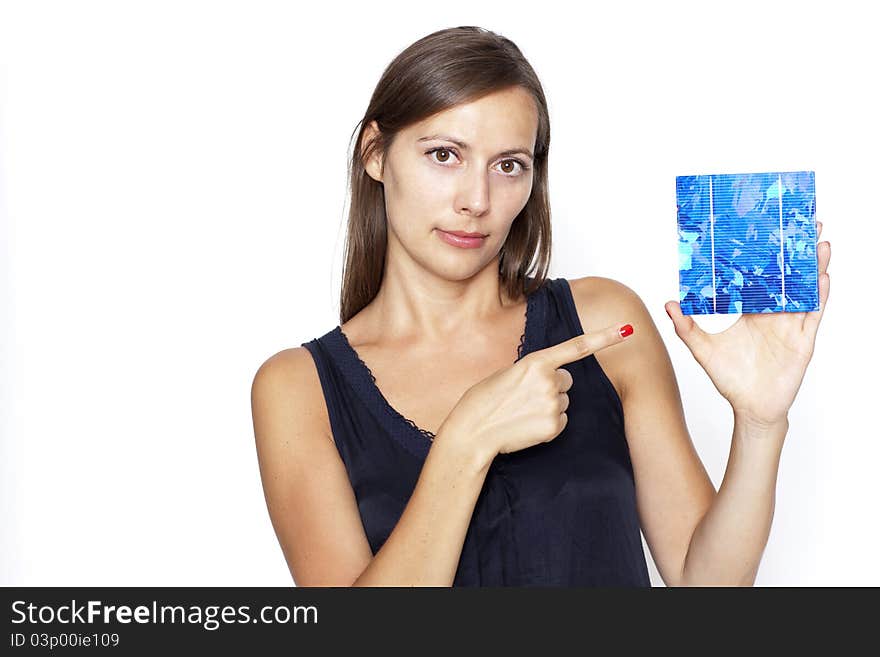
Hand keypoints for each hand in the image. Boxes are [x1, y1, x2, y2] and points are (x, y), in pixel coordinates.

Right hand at [437, 322, 634, 462]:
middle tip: (525, 396)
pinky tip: (527, 424)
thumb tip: (557, 379)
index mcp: (536, 362)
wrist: (474, 429)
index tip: (627, 329)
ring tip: (522, 411)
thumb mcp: (510, 373)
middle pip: (567, 380)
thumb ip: (536, 371)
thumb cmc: (486, 399)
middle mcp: (549, 381)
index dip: (604, 337)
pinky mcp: (553, 427)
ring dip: (548, 406)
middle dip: (552, 386)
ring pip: (564, 401)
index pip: (577, 347)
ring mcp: (553, 404)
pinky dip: (547, 424)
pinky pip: (561, 421)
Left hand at [665, 220, 831, 425]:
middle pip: (787, 276)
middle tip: (803, 222)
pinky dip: (819, 295)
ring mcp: (791, 324)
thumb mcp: (702, 349)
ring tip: (819, 241)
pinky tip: (823, 277)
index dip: (763, 255)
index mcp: (752, 310)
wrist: (751, 408)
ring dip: (814, 266)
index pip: (759, 276)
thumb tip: (669, 303)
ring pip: (805, 289)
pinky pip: (814, 314)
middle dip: (796, 251)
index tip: (764, 229)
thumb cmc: (729, 378)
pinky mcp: (804, 340)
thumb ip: (686, 327)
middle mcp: (774, 313)